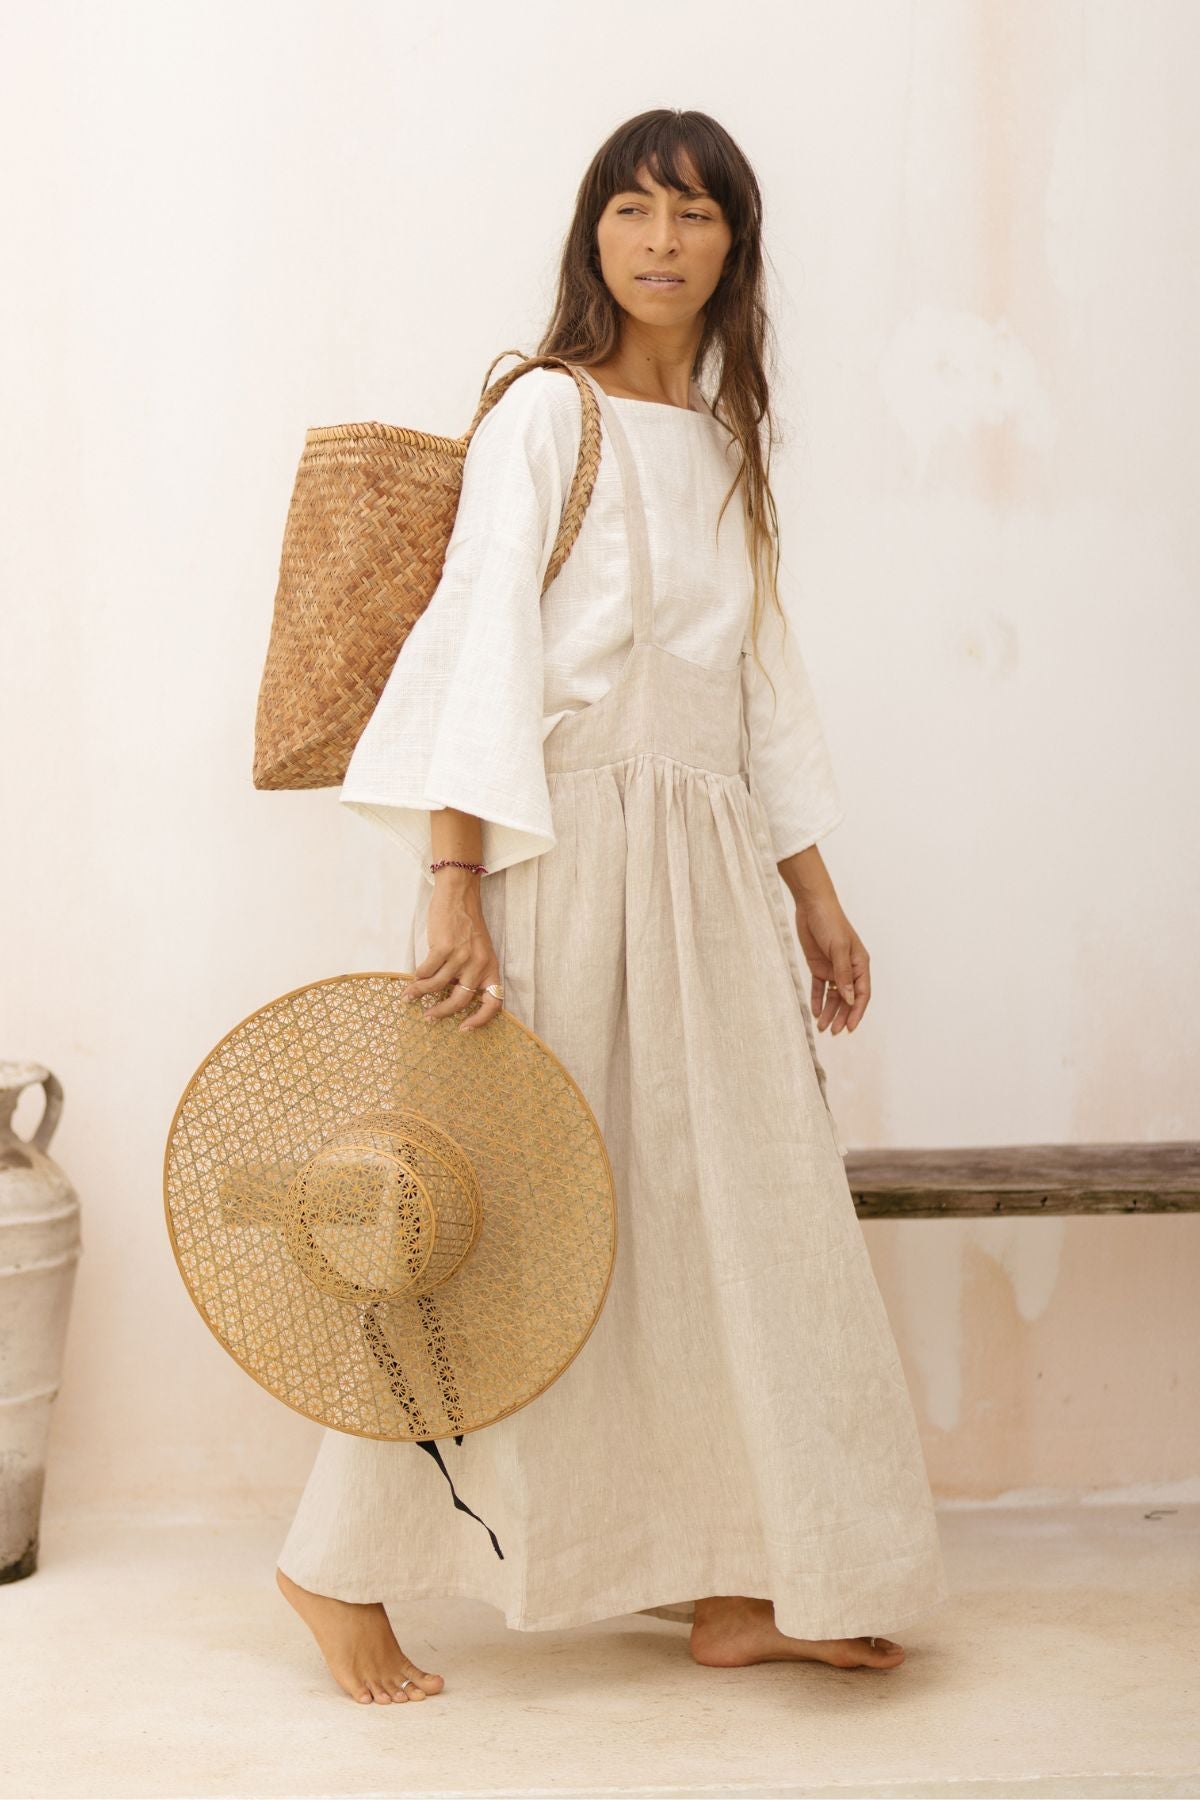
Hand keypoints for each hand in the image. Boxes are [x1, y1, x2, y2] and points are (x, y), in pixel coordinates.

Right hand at [398, 873, 502, 1032]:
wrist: (459, 895)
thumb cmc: (467, 925)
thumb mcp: (479, 952)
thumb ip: (470, 974)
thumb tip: (452, 999)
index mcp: (491, 968)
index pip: (494, 1002)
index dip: (481, 1020)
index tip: (465, 1029)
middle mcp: (479, 964)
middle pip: (461, 1001)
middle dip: (442, 1013)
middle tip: (429, 1018)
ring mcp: (461, 956)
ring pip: (437, 986)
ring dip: (420, 994)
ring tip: (409, 997)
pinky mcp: (444, 947)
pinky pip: (426, 970)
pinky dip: (417, 977)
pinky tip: (411, 979)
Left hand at [791, 888, 870, 1034]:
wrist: (812, 906)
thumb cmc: (830, 922)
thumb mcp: (839, 948)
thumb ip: (843, 974)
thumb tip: (848, 998)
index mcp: (860, 964)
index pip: (861, 994)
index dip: (857, 1012)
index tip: (851, 1028)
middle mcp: (849, 969)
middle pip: (847, 999)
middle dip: (842, 1016)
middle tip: (833, 1032)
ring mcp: (833, 969)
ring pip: (833, 996)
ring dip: (829, 1012)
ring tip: (822, 1027)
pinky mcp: (818, 966)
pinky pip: (819, 988)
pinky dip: (818, 1000)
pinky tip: (815, 1013)